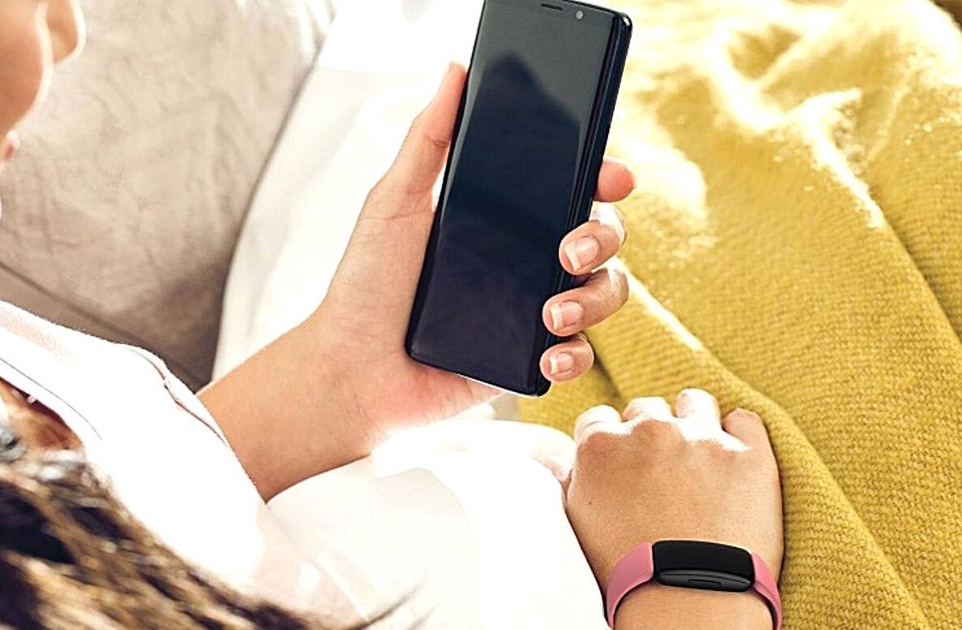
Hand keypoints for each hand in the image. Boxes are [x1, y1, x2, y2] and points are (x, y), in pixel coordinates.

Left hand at [307, 63, 635, 428]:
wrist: (352, 369)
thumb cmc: (367, 284)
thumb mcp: (394, 201)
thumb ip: (429, 138)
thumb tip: (455, 71)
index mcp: (505, 216)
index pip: (571, 186)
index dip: (602, 176)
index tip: (609, 176)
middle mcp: (528, 258)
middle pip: (602, 235)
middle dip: (602, 238)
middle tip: (568, 250)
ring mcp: (534, 310)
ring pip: (605, 292)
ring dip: (593, 299)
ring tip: (550, 314)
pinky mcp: (530, 360)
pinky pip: (579, 353)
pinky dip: (574, 355)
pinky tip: (546, 357)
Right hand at [560, 391, 783, 590]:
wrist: (688, 602)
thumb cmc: (628, 573)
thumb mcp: (579, 526)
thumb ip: (566, 481)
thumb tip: (551, 456)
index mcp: (601, 446)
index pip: (599, 419)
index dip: (612, 442)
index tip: (624, 463)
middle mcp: (648, 431)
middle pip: (646, 409)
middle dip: (651, 433)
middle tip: (662, 470)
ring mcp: (701, 438)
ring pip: (694, 403)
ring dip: (694, 422)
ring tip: (700, 459)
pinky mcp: (747, 453)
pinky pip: (745, 420)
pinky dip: (741, 434)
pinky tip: (734, 460)